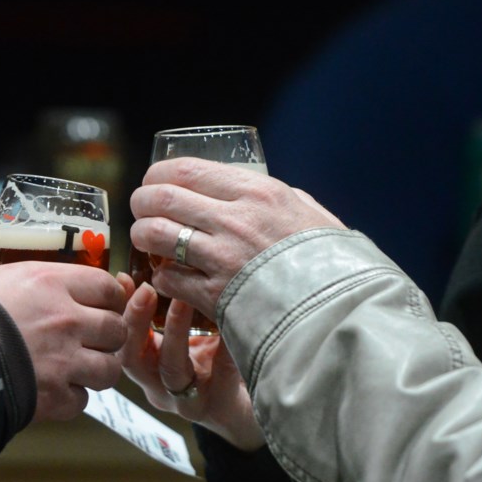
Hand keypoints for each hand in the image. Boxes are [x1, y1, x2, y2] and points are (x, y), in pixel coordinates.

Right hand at [0, 252, 126, 421]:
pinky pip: (82, 401)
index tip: (102, 303)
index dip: (109, 297)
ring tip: (79, 370)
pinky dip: (71, 399)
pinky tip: (55, 393)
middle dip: (107, 336)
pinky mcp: (55, 398)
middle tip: (90, 339)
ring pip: (110, 369)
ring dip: (97, 370)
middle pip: (116, 329)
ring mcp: (65, 361)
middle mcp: (67, 320)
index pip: (108, 287)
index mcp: (51, 283)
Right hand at [116, 275, 263, 451]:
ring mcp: (186, 398)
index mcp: (147, 363)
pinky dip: (225, 348)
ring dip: (175, 332)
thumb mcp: (183, 332)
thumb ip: (166, 303)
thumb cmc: (211, 362)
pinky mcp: (217, 405)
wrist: (244, 409)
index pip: (120, 338)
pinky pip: (220, 374)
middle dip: (135, 322)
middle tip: (146, 289)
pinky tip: (232, 324)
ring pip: (171, 369)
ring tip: (184, 301)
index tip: (123, 278)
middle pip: (132, 358)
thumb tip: (155, 255)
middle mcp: (158, 384)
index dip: (118, 310)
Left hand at [130, 157, 345, 319]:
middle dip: (141, 203)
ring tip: (145, 241)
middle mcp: (234, 220)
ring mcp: (222, 258)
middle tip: (140, 210)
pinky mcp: (215, 295)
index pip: (186, 169)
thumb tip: (270, 195)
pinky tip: (168, 279)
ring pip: (155, 235)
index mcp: (258, 192)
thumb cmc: (332, 264)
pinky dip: (162, 278)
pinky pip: (168, 279)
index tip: (152, 182)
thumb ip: (287, 201)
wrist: (341, 312)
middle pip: (161, 198)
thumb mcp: (314, 216)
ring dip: (142, 237)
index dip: (157, 175)